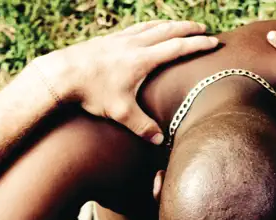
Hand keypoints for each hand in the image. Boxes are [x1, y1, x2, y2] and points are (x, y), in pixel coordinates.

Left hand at [35, 20, 219, 143]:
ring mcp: (120, 39)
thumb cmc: (92, 93)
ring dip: (169, 24)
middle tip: (204, 29)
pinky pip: (135, 28)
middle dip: (188, 29)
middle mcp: (134, 44)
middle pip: (168, 31)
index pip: (177, 48)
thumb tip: (160, 140)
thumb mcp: (120, 113)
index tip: (213, 43)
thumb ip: (142, 126)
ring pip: (151, 26)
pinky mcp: (108, 40)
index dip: (197, 45)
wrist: (62, 74)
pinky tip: (148, 30)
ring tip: (180, 26)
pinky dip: (148, 27)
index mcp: (142, 59)